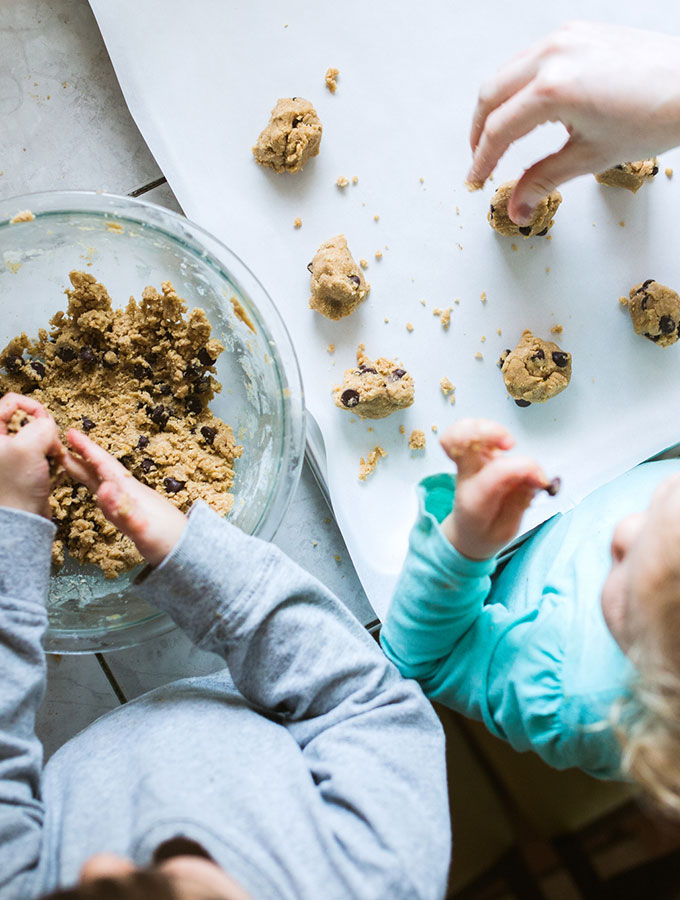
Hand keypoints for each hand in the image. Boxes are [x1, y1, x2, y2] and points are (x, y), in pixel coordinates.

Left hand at [0, 393, 63, 517]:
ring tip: (52, 458)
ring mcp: (7, 457)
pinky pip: (39, 453)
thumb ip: (42, 426)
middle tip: (50, 443)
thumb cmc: (16, 487)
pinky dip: (49, 457)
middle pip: (24, 418)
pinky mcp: (19, 469)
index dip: (33, 407)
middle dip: (43, 428)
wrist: (20, 522)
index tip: (46, 422)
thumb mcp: (30, 447)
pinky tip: (52, 469)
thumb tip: (48, 426)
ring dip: (48, 444)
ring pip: (34, 436)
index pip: (10, 402)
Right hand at [62, 429, 186, 566]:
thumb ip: (124, 511)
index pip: (105, 466)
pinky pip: (113, 496)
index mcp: (131, 492)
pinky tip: (100, 489)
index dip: (88, 450)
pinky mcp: (136, 514)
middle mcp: (132, 493)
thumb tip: (104, 489)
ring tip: (71, 462)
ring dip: (88, 470)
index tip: (71, 433)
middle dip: (83, 456)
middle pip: (103, 470)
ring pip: (106, 481)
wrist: (190, 553)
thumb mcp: (143, 529)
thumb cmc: (167, 541)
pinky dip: (101, 488)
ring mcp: (134, 503)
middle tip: (61, 443)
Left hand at [439, 419, 548, 560]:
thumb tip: (537, 477)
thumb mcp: (507, 529)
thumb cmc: (487, 532)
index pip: (498, 472)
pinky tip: (500, 442)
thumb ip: (521, 501)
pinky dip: (484, 429)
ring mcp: (468, 462)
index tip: (541, 480)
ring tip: (507, 443)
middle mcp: (467, 475)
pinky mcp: (473, 455)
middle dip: (489, 432)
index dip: (526, 468)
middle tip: (510, 445)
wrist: (466, 534)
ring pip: (462, 431)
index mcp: (475, 498)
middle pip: (461, 440)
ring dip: (487, 428)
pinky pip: (468, 431)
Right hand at [468, 21, 679, 222]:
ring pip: (506, 73)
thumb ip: (543, 181)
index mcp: (553, 88)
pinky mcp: (576, 32)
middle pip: (491, 95)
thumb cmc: (656, 115)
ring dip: (496, 106)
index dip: (482, 159)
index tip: (477, 179)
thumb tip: (517, 207)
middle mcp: (554, 55)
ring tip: (499, 137)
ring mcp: (565, 38)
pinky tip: (524, 108)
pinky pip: (530, 58)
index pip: (499, 129)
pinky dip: (518, 85)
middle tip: (480, 159)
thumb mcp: (591, 157)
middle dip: (479, 131)